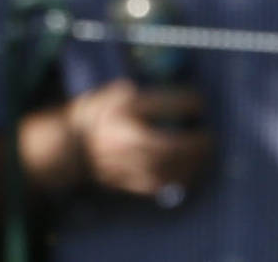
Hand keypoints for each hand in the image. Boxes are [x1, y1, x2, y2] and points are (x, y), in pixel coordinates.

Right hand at [64, 79, 211, 198]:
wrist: (68, 145)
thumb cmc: (98, 113)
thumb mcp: (117, 92)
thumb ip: (146, 93)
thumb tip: (182, 95)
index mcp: (122, 111)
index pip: (162, 105)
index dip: (187, 102)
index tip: (200, 101)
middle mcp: (123, 139)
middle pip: (167, 145)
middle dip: (194, 142)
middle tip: (209, 136)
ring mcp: (122, 164)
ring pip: (164, 168)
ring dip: (190, 163)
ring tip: (204, 154)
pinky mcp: (123, 182)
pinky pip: (155, 185)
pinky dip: (176, 180)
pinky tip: (189, 173)